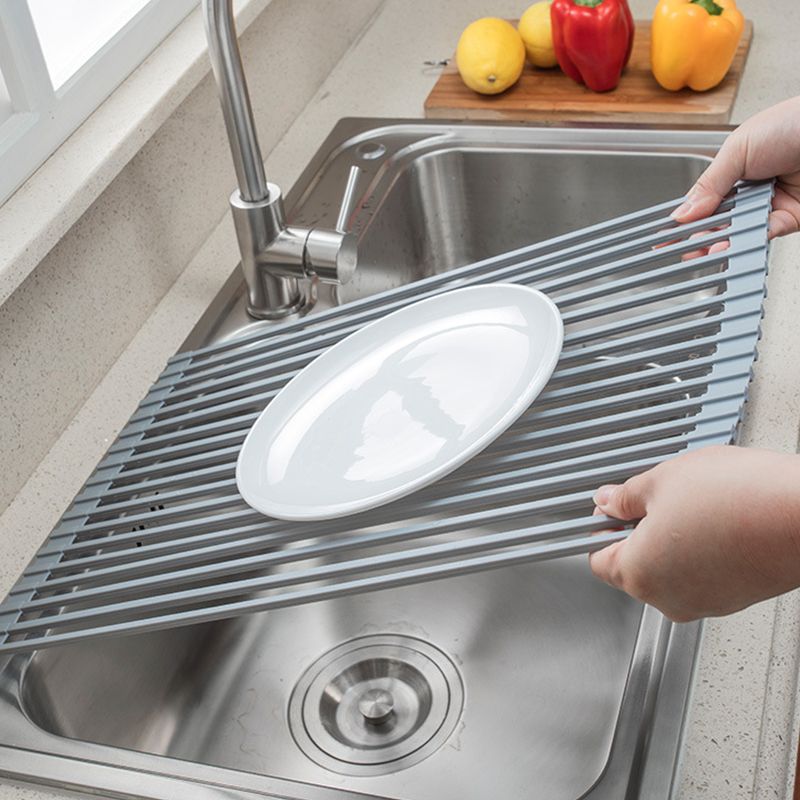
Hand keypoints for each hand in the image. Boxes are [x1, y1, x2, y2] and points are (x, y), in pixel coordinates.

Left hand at [589, 445, 799, 621]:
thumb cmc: (738, 499)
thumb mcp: (661, 481)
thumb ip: (624, 496)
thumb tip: (608, 500)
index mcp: (639, 574)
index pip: (597, 559)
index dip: (600, 527)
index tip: (609, 506)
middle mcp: (669, 599)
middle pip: (632, 567)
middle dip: (635, 532)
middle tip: (652, 498)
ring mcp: (705, 602)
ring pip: (668, 572)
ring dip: (669, 540)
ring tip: (689, 505)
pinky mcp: (734, 598)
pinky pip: (700, 575)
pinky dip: (699, 551)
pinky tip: (713, 520)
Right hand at [672, 96, 799, 238]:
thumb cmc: (795, 122)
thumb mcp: (738, 148)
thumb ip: (709, 184)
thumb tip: (683, 212)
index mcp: (735, 166)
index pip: (702, 199)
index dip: (683, 218)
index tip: (664, 237)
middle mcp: (752, 187)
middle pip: (717, 220)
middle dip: (698, 236)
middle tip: (682, 248)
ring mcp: (769, 205)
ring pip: (737, 231)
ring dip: (718, 242)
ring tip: (702, 250)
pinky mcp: (789, 220)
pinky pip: (761, 237)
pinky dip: (744, 243)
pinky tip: (726, 246)